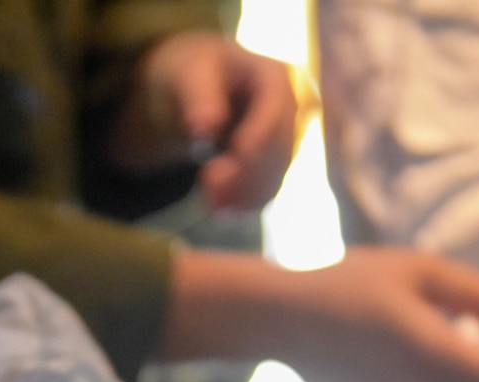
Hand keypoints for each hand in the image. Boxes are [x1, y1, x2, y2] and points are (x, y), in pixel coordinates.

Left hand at [109, 33, 297, 210]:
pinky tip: (218, 212)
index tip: (231, 161)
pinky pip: (262, 194)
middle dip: (245, 175)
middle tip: (207, 183)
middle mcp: (289, 112)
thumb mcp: (189, 73)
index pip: (275, 116)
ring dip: (243, 197)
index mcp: (275, 78)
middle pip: (279, 153)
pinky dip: (241, 207)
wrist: (190, 88)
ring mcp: (282, 142)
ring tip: (210, 204)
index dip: (256, 143)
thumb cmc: (192, 71)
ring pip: (273, 179)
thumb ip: (199, 96)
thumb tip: (205, 127)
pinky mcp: (268, 168)